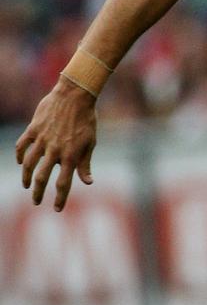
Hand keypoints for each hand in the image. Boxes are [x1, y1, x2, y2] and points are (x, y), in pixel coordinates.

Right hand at [15, 78, 97, 210]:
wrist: (76, 95)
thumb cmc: (87, 119)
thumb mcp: (90, 143)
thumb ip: (86, 164)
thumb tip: (88, 182)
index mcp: (71, 155)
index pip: (64, 183)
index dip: (60, 198)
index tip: (56, 209)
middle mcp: (55, 150)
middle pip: (42, 177)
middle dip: (38, 192)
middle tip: (36, 202)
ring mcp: (42, 139)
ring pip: (28, 163)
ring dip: (25, 177)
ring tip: (26, 186)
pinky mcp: (33, 129)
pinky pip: (22, 145)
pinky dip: (19, 155)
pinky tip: (20, 162)